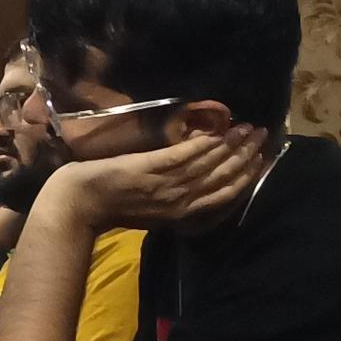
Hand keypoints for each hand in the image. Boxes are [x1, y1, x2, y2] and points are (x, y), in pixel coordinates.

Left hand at [49, 125, 269, 229]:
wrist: (77, 205)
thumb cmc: (110, 206)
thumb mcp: (152, 208)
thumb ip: (176, 196)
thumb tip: (197, 176)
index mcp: (182, 213)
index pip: (224, 193)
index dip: (247, 175)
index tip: (263, 157)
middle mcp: (179, 201)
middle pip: (223, 177)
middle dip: (246, 156)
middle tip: (263, 135)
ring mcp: (164, 185)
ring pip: (208, 164)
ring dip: (231, 145)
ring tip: (247, 128)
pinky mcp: (148, 168)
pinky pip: (183, 155)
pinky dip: (203, 144)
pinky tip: (217, 132)